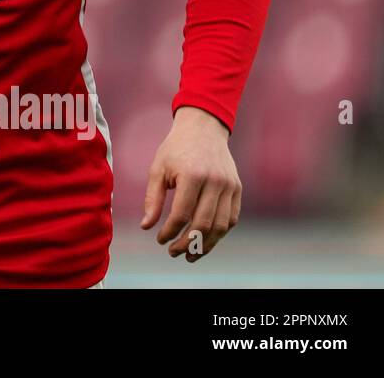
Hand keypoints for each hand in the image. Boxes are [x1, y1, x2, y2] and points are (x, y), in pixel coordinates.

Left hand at [140, 106, 240, 261]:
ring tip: (191, 255)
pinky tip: (205, 240)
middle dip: (187, 243)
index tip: (160, 240)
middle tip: (174, 253)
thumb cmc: (175, 149)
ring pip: (221, 226)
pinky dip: (220, 233)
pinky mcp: (237, 189)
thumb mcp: (158, 168)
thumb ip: (153, 198)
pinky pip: (231, 218)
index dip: (170, 231)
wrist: (203, 128)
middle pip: (203, 224)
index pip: (182, 214)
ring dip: (206, 245)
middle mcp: (215, 182)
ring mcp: (230, 186)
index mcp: (193, 176)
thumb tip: (146, 226)